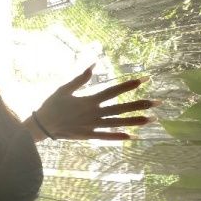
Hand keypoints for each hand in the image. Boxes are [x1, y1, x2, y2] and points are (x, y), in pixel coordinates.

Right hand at [31, 64, 159, 140]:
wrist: (42, 126)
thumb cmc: (52, 104)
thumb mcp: (64, 88)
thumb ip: (80, 77)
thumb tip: (94, 63)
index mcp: (89, 99)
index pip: (114, 91)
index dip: (130, 85)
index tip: (145, 80)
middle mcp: (94, 113)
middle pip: (122, 108)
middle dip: (140, 104)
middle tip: (158, 102)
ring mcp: (93, 125)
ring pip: (118, 123)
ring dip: (136, 121)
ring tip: (152, 120)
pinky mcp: (89, 135)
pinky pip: (107, 137)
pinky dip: (120, 137)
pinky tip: (133, 137)